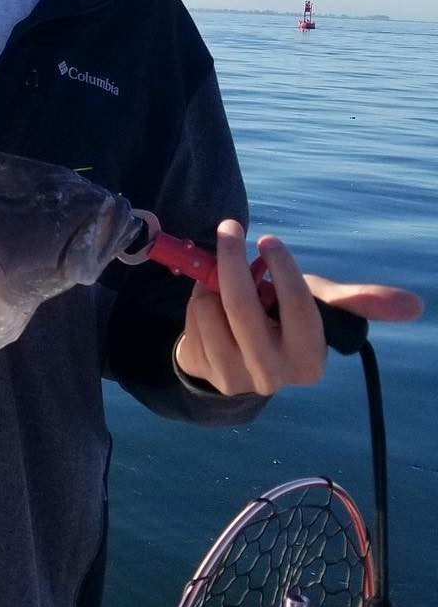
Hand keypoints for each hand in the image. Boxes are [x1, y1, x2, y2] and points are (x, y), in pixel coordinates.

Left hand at [175, 220, 423, 395]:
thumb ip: (358, 301)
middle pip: (243, 306)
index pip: (298, 306)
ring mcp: (235, 378)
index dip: (283, 269)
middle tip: (229, 228)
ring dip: (211, 282)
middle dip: (232, 259)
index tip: (270, 239)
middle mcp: (274, 375)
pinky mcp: (203, 373)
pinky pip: (192, 321)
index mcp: (310, 359)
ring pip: (211, 310)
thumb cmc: (284, 321)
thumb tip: (415, 306)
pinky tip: (211, 303)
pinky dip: (197, 300)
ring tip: (225, 277)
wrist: (238, 357)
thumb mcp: (319, 307)